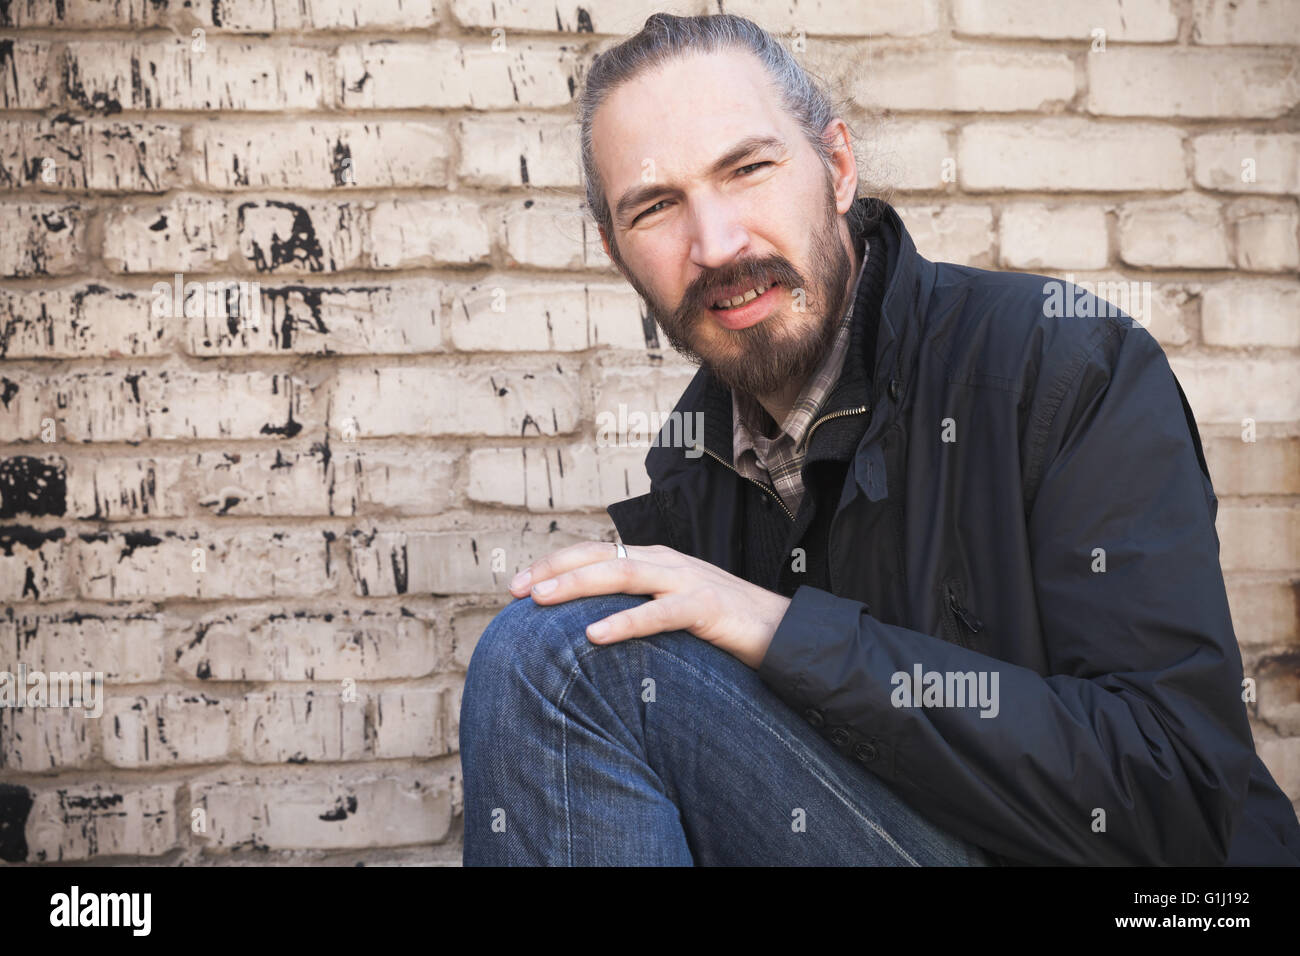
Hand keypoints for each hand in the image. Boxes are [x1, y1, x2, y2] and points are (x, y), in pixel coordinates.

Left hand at [508, 541, 791, 668]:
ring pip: (622, 574)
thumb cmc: (722, 625)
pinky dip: (625, 623)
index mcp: (655, 559)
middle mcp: (666, 562)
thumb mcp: (671, 608)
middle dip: (553, 570)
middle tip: (514, 591)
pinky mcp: (706, 608)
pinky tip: (595, 636)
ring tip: (539, 600)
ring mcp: (686, 581)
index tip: (515, 586)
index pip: (594, 553)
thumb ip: (636, 607)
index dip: (554, 564)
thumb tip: (584, 626)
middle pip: (600, 557)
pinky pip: (660, 614)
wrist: (783, 631)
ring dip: (576, 585)